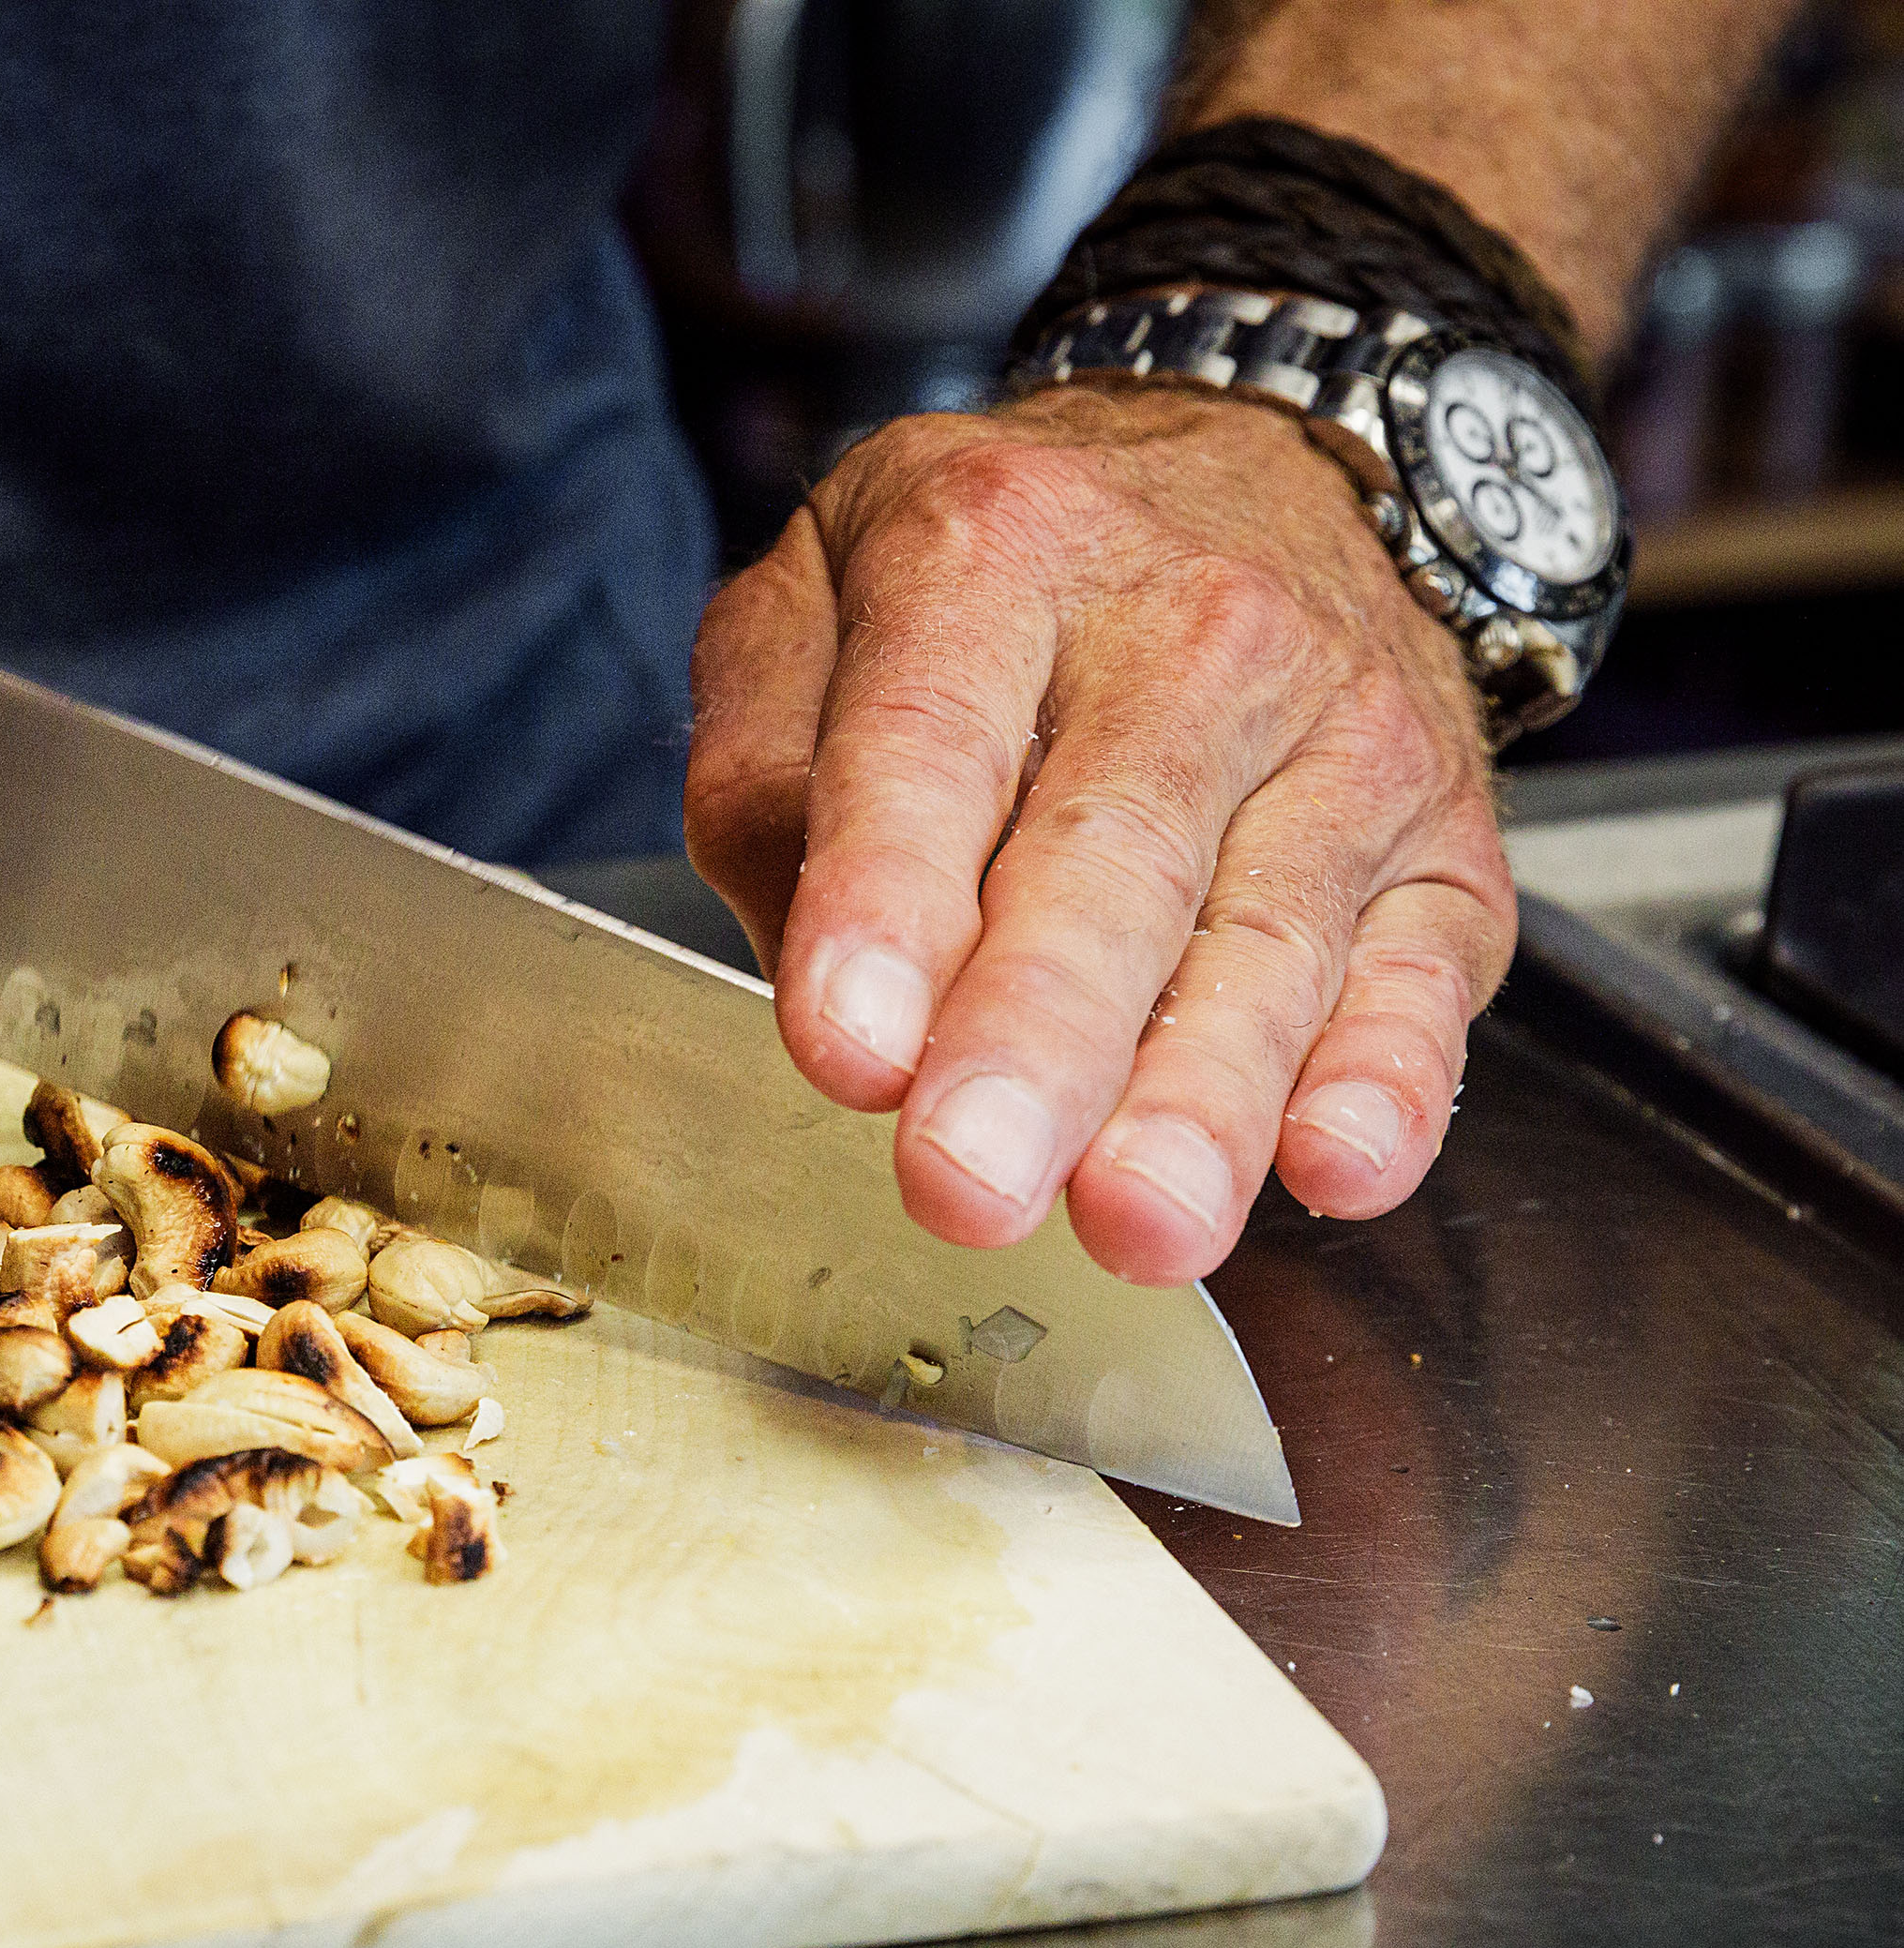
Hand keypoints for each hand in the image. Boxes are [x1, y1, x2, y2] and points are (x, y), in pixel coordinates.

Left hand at [685, 384, 1512, 1285]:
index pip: (928, 744)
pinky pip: (1423, 974)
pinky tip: (1334, 1164)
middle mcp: (1191, 634)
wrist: (1249, 466)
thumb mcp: (815, 601)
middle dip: (1038, 1039)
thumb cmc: (994, 581)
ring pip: (1269, 936)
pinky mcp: (1444, 842)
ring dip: (1202, 1097)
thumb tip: (812, 967)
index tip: (848, 1046)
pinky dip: (1386, 1076)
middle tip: (970, 1178)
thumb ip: (766, 778)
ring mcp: (1341, 737)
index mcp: (993, 555)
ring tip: (1135, 1219)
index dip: (886, 902)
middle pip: (1111, 860)